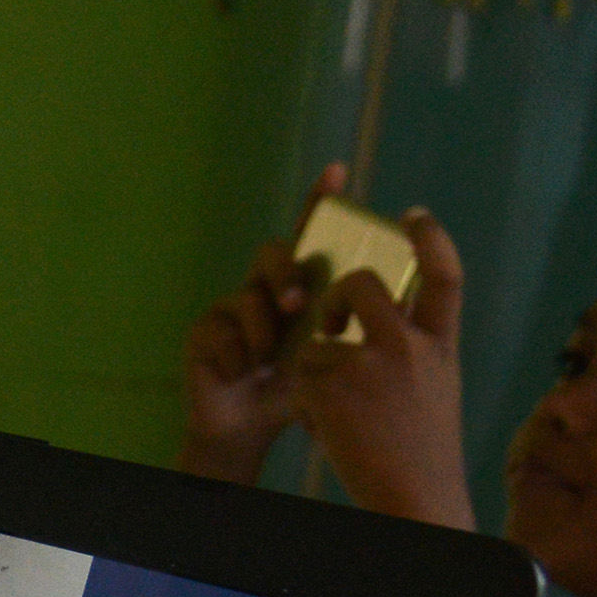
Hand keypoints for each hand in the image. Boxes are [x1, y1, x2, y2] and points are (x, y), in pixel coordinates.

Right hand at [178, 161, 341, 482]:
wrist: (252, 425)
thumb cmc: (299, 385)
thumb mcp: (333, 351)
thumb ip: (352, 322)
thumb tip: (395, 297)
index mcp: (301, 286)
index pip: (309, 235)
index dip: (319, 200)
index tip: (337, 171)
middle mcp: (264, 287)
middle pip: (273, 255)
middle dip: (285, 274)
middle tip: (296, 304)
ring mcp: (229, 306)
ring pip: (247, 297)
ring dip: (262, 332)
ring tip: (266, 362)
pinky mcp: (202, 331)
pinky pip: (222, 332)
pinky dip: (238, 358)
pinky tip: (241, 376)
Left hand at [287, 205, 476, 530]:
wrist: (415, 499)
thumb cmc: (422, 451)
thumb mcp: (436, 387)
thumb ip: (416, 347)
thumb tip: (385, 312)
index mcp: (441, 344)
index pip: (444, 274)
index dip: (429, 238)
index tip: (411, 215)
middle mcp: (409, 344)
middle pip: (360, 285)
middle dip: (337, 299)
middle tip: (331, 325)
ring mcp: (369, 361)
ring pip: (319, 338)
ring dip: (318, 369)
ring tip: (342, 410)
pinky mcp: (331, 384)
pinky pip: (300, 376)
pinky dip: (306, 402)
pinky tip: (328, 429)